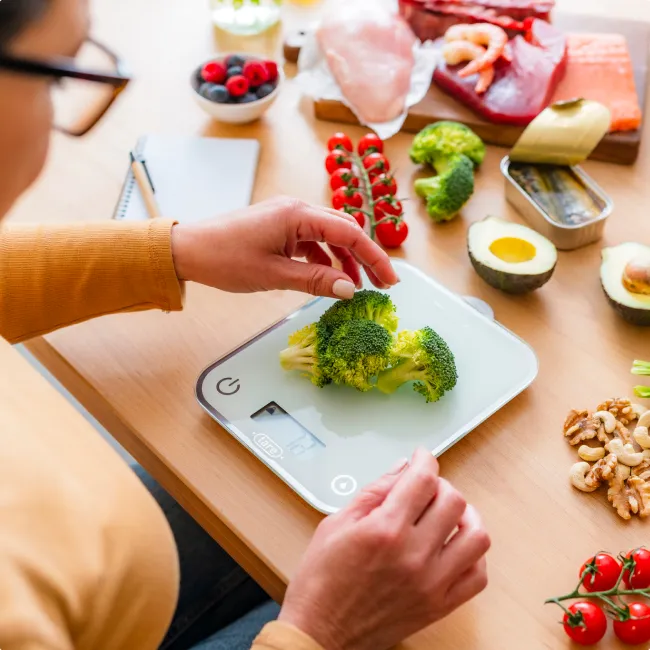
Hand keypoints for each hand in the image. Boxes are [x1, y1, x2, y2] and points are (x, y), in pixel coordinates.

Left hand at [170, 196, 398, 298]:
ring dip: (343, 260)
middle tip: (380, 284)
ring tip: (353, 286)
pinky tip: (325, 278)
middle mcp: (296, 209)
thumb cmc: (225, 259)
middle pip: (344, 230)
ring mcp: (287, 216)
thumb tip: (351, 290)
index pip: (350, 234)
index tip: (390, 281)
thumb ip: (316, 281)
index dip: (374, 257)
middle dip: (365, 257)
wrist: (188, 250)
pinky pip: (310, 240)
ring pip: (328, 236)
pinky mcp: (278, 227)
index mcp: (298, 214)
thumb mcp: (274, 275)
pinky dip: (322, 259)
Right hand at [278, 448, 490, 649]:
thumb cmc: (321, 581)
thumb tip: (402, 469)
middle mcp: (413, 555)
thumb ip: (374, 492)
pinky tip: (454, 546)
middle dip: (440, 485)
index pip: (423, 480)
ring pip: (476, 536)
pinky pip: (477, 576)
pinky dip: (473, 555)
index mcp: (384, 530)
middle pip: (453, 501)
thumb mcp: (336, 523)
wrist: (320, 633)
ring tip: (447, 515)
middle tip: (425, 488)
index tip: (422, 458)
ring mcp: (431, 583)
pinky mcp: (439, 606)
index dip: (425, 460)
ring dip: (465, 516)